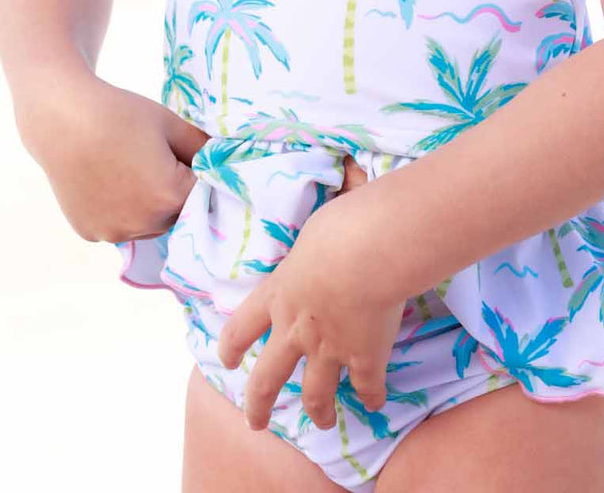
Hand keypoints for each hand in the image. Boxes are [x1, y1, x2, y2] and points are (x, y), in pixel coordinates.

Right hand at [18, 73, 209, 243]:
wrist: (62, 118)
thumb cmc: (121, 114)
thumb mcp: (170, 123)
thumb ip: (203, 147)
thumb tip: (224, 161)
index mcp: (170, 196)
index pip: (201, 193)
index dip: (194, 172)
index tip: (179, 154)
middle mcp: (144, 223)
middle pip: (175, 213)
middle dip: (172, 191)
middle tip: (151, 158)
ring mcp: (114, 232)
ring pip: (147, 224)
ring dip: (147, 206)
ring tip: (127, 168)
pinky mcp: (90, 233)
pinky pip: (118, 225)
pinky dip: (118, 211)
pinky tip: (106, 180)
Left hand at [216, 164, 406, 431]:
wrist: (367, 249)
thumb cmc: (341, 222)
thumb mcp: (317, 220)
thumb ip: (320, 225)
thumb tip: (343, 180)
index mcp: (278, 292)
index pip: (242, 324)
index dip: (232, 344)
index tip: (227, 360)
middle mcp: (296, 327)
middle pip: (268, 375)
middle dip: (259, 402)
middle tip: (256, 421)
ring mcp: (329, 347)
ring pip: (316, 393)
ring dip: (319, 411)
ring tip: (323, 423)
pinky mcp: (364, 358)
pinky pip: (367, 386)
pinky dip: (372, 397)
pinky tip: (376, 403)